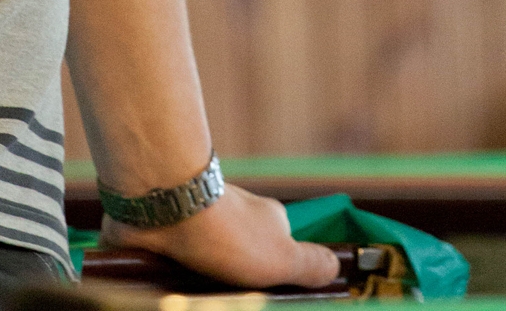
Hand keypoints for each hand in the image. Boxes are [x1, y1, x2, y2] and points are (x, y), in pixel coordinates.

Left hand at [101, 184, 341, 289]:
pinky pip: (176, 254)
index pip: (278, 249)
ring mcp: (200, 219)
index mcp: (266, 219)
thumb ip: (311, 264)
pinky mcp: (169, 227)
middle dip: (237, 278)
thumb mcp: (284, 257)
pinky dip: (175, 270)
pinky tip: (176, 285)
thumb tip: (336, 265)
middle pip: (241, 254)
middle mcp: (235, 215)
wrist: (170, 207)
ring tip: (203, 293)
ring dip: (204, 277)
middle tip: (232, 297)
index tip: (266, 291)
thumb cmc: (232, 235)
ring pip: (207, 257)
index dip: (274, 273)